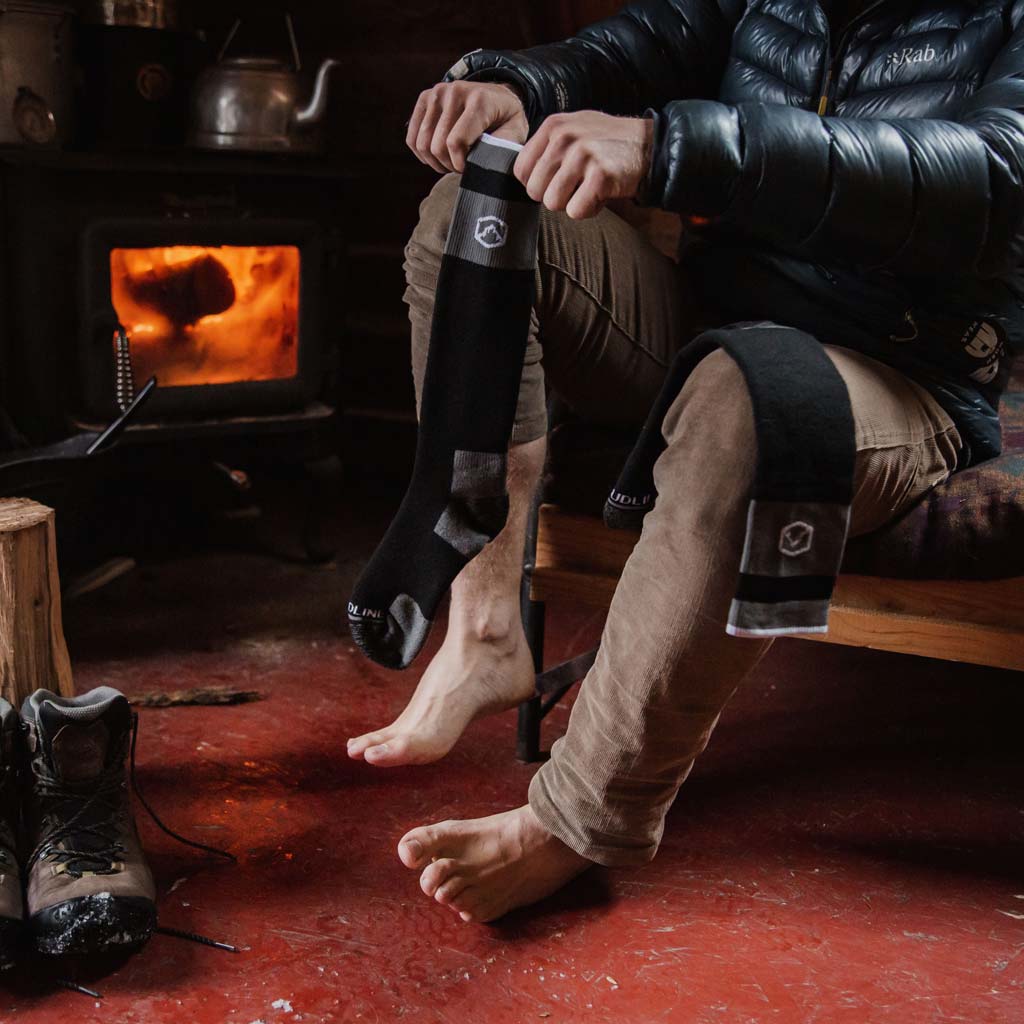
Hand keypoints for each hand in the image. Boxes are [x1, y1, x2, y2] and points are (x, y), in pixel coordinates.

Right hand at [406, 81, 528, 173]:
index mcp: (479, 100)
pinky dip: (422, 154)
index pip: (455, 142)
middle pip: (437, 146)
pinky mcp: (425, 98)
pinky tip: (437, 156)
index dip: (459, 164)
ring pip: (422, 144)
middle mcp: (455, 91)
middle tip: (461, 167)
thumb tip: (484, 166)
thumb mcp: (515, 134)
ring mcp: (437, 92)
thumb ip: (502, 148)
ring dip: (435, 162)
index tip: (469, 168)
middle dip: (448, 165)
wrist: (497, 96)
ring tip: (450, 162)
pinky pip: (412, 138)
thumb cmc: (506, 121)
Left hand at [514, 111, 653, 219]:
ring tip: (589, 188)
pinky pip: (576, 211)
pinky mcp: (600, 175)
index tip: (556, 180)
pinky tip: (601, 194)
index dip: (537, 183)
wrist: (649, 145)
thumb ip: (546, 148)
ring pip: (553, 202)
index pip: (520, 170)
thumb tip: (522, 175)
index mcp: (553, 126)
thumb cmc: (607, 143)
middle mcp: (564, 137)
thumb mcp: (573, 130)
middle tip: (576, 186)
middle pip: (535, 190)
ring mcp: (582, 155)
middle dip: (554, 195)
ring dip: (571, 203)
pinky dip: (589, 209)